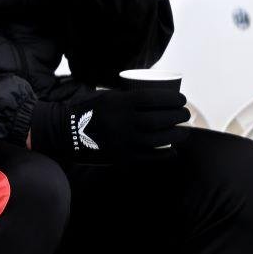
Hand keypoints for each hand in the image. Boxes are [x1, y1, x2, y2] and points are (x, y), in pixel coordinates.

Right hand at [34, 86, 189, 161]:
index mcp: (119, 103)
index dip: (173, 99)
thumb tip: (155, 96)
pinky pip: (151, 156)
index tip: (182, 99)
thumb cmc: (90, 110)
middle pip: (160, 119)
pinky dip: (166, 153)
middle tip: (185, 114)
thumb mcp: (107, 96)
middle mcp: (123, 122)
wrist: (67, 134)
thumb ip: (128, 97)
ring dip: (177, 135)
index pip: (154, 98)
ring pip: (160, 139)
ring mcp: (124, 141)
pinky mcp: (123, 157)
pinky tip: (173, 149)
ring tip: (183, 131)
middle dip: (179, 116)